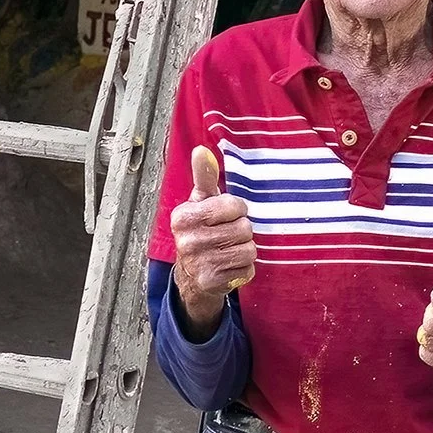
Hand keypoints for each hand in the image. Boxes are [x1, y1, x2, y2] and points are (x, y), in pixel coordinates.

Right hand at [171, 145, 255, 334]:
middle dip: (241, 230)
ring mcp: (200, 263)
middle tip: (227, 235)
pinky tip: (229, 266)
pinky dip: (243, 268)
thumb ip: (204, 177)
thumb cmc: (201, 230)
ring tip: (229, 250)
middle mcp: (188, 241)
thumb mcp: (200, 202)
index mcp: (184, 217)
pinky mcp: (212, 282)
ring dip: (244, 249)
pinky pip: (247, 269)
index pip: (233, 205)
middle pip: (244, 228)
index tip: (225, 215)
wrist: (191, 275)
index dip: (236, 209)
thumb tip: (201, 151)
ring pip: (249, 249)